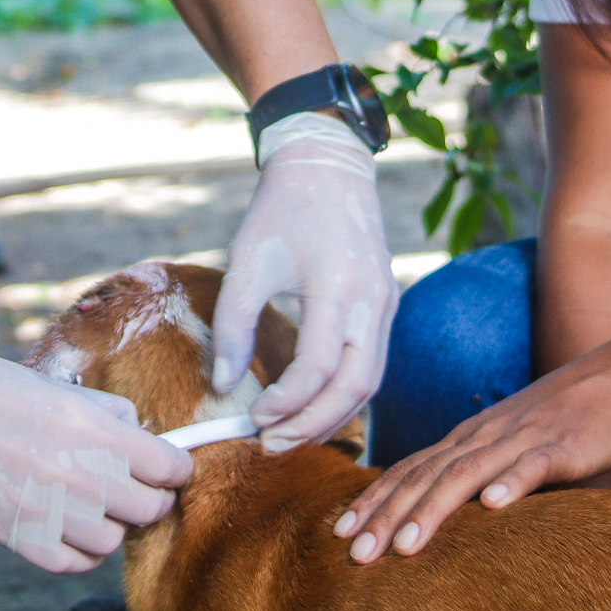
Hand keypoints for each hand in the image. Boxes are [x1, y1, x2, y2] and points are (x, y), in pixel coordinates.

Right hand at [0, 305, 192, 572]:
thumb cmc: (1, 391)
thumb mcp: (67, 391)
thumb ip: (115, 420)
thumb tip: (148, 444)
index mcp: (99, 431)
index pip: (171, 468)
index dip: (175, 469)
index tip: (168, 469)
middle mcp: (82, 475)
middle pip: (150, 509)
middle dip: (148, 497)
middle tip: (132, 487)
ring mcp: (52, 511)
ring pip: (114, 540)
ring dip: (110, 524)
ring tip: (90, 504)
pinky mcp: (21, 538)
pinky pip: (75, 564)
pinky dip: (80, 551)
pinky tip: (68, 526)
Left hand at [211, 112, 396, 451]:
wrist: (327, 165)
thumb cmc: (281, 210)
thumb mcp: (247, 261)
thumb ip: (233, 325)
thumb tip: (224, 384)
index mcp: (339, 289)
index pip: (318, 369)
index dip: (286, 403)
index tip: (253, 417)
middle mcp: (373, 302)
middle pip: (355, 388)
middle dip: (313, 424)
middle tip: (272, 444)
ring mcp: (386, 304)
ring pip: (372, 382)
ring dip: (333, 415)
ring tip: (290, 434)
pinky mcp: (386, 304)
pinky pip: (374, 363)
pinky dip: (346, 392)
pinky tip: (314, 404)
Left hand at [334, 355, 610, 562]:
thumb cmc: (562, 419)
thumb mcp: (507, 444)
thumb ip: (478, 471)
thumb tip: (450, 511)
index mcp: (467, 438)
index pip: (409, 469)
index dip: (374, 500)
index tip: (341, 531)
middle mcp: (482, 436)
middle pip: (425, 477)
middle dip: (387, 516)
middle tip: (356, 553)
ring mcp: (519, 439)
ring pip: (466, 475)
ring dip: (433, 510)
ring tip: (405, 545)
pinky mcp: (561, 446)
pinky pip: (532, 466)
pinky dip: (511, 485)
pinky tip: (494, 507)